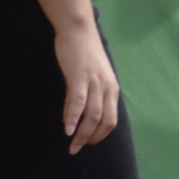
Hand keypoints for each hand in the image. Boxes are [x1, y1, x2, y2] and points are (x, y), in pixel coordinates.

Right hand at [53, 21, 120, 153]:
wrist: (78, 30)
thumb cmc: (84, 54)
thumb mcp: (94, 76)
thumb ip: (91, 94)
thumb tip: (81, 116)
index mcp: (112, 89)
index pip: (111, 120)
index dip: (100, 135)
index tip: (88, 143)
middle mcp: (107, 87)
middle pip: (104, 121)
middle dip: (91, 139)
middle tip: (77, 148)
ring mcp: (94, 82)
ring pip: (92, 115)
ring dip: (82, 134)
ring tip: (72, 145)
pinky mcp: (79, 77)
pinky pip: (78, 102)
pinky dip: (72, 118)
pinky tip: (66, 129)